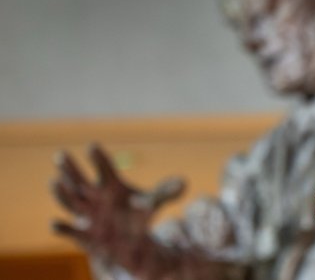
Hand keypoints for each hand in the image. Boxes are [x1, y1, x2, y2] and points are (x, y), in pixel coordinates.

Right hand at [51, 143, 184, 271]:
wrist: (129, 244)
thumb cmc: (137, 217)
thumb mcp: (151, 204)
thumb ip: (165, 193)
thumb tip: (184, 182)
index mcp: (111, 185)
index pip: (104, 168)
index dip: (98, 158)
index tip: (92, 146)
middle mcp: (95, 197)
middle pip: (79, 180)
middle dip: (70, 169)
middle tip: (61, 154)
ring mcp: (87, 215)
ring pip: (70, 202)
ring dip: (62, 193)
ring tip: (55, 181)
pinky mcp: (83, 235)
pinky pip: (69, 231)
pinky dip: (62, 228)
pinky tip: (55, 223)